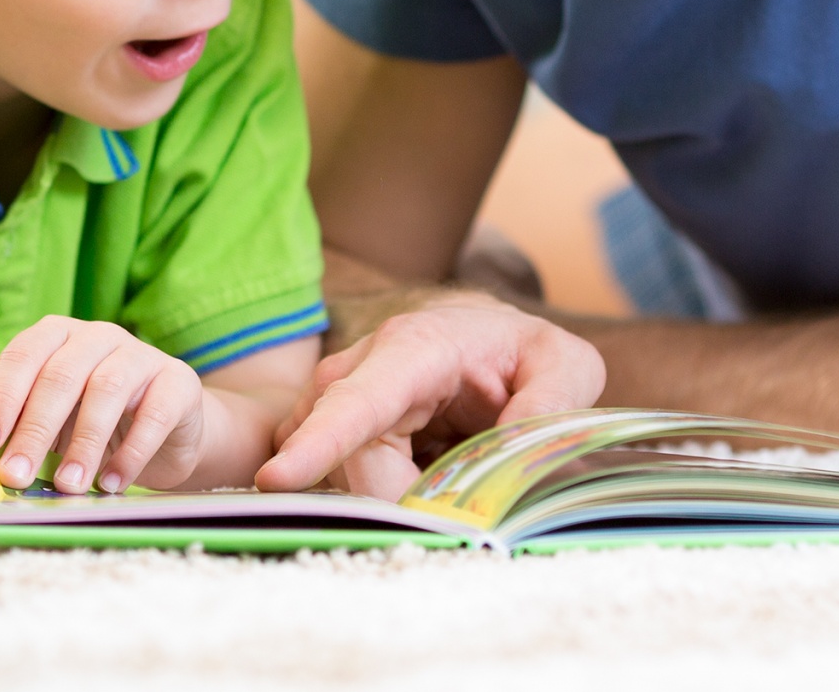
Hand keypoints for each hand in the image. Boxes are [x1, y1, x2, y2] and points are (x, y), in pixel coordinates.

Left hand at [0, 317, 207, 494]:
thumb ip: (25, 431)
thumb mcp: (56, 421)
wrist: (170, 429)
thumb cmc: (96, 423)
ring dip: (82, 443)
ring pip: (106, 390)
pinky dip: (130, 453)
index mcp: (58, 335)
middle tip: (17, 475)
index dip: (1, 398)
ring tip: (67, 485)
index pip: (22, 357)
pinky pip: (153, 414)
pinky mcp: (178, 381)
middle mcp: (98, 336)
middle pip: (61, 376)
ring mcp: (141, 354)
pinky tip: (111, 483)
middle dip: (34, 430)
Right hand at [256, 293, 604, 498]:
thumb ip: (549, 401)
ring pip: (341, 477)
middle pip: (349, 462)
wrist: (483, 337)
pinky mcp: (329, 429)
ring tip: (446, 467)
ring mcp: (336, 398)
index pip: (356, 399)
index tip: (276, 479)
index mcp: (413, 349)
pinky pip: (338, 482)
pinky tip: (418, 475)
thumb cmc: (520, 351)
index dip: (318, 442)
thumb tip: (509, 455)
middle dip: (398, 500)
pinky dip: (379, 496)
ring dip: (393, 496)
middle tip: (458, 501)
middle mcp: (361, 369)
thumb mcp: (562, 364)